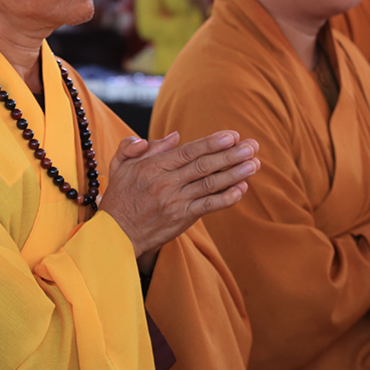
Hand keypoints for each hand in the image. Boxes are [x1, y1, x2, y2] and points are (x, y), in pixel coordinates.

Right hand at [98, 131, 258, 258]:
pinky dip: (226, 197)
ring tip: (254, 164)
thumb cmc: (119, 196)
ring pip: (210, 184)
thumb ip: (139, 146)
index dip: (212, 142)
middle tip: (253, 145)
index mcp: (153, 166)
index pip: (188, 151)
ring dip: (235, 173)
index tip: (232, 135)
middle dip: (231, 154)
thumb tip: (175, 137)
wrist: (115, 234)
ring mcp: (176, 202)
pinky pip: (208, 206)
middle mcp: (166, 183)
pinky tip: (241, 189)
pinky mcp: (182, 219)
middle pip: (204, 165)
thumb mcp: (120, 165)